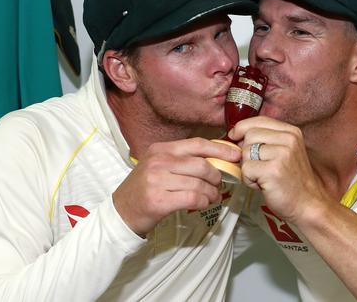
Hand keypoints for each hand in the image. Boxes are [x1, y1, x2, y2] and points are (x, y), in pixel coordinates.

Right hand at [112, 138, 240, 236]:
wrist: (121, 211)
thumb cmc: (146, 188)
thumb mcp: (160, 166)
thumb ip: (183, 160)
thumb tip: (217, 158)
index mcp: (161, 149)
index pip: (197, 144)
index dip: (220, 149)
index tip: (235, 155)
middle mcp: (158, 161)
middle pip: (201, 165)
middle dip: (216, 176)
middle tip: (218, 185)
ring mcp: (157, 180)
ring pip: (199, 183)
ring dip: (211, 193)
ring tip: (212, 197)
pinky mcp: (158, 200)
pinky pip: (192, 198)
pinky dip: (203, 202)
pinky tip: (202, 204)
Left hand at [229, 116, 327, 223]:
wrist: (308, 205)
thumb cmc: (292, 182)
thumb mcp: (285, 152)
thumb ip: (266, 140)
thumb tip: (237, 134)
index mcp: (291, 132)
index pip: (259, 120)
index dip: (242, 128)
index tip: (236, 137)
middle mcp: (288, 139)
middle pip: (249, 135)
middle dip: (246, 152)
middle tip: (259, 167)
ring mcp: (281, 154)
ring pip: (245, 152)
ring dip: (248, 168)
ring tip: (263, 177)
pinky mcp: (272, 170)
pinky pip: (245, 169)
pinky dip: (249, 180)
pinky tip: (263, 185)